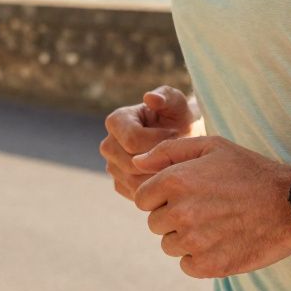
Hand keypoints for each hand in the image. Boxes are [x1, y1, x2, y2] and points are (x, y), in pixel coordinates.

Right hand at [100, 85, 197, 199]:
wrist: (182, 139)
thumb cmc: (179, 117)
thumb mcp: (177, 103)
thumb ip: (166, 97)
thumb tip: (149, 97)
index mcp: (116, 121)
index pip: (132, 140)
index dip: (158, 141)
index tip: (177, 134)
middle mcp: (109, 145)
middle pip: (129, 164)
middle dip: (158, 161)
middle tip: (179, 153)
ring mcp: (112, 166)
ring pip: (132, 182)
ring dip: (158, 176)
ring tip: (176, 163)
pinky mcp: (120, 184)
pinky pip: (135, 193)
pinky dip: (154, 189)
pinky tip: (169, 176)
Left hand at [133, 136, 290, 278]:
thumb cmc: (251, 171)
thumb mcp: (212, 146)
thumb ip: (168, 151)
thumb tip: (135, 163)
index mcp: (174, 181)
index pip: (142, 199)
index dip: (162, 197)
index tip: (186, 195)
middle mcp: (179, 212)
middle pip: (155, 224)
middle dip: (173, 218)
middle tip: (206, 210)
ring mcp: (194, 242)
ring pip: (170, 246)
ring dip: (186, 239)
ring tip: (216, 225)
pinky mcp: (209, 266)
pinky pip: (187, 266)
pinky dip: (201, 259)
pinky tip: (222, 242)